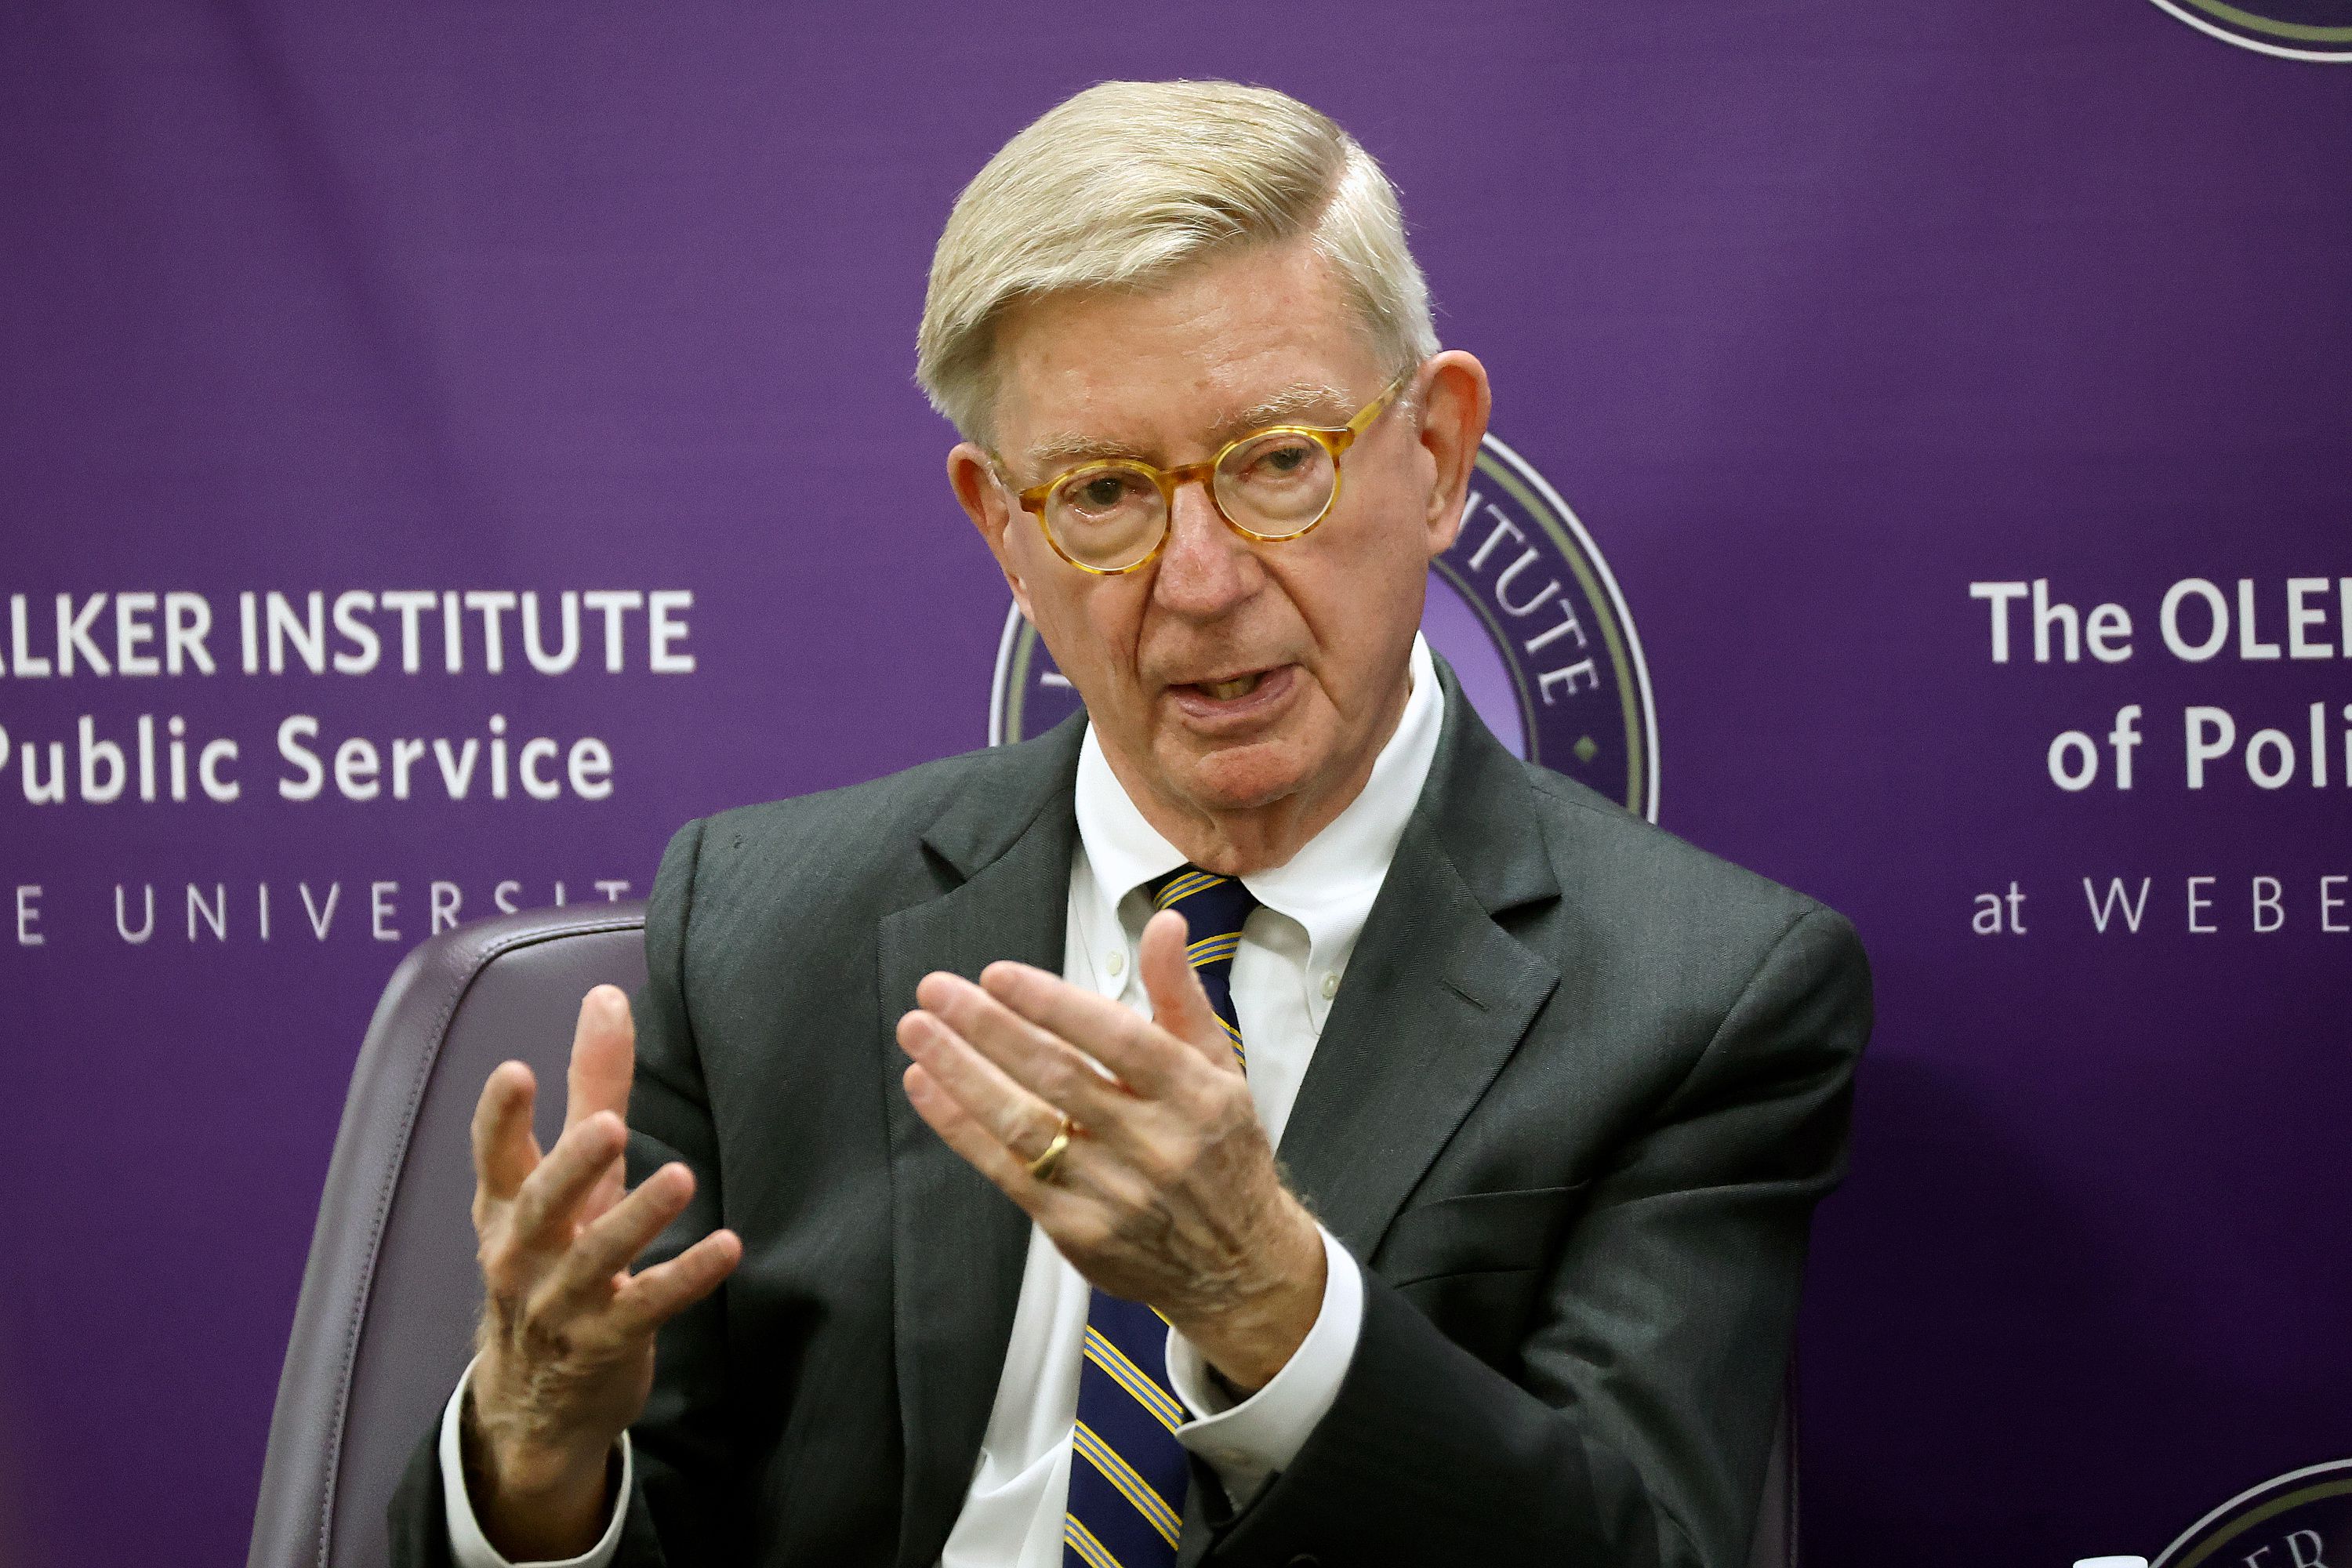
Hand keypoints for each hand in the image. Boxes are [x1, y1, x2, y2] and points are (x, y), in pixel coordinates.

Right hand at [463, 985, 742, 1559]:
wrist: (536, 1400)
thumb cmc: (558, 1257)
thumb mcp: (570, 1178)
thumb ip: (590, 1088)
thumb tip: (607, 996)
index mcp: (506, 1209)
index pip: (494, 1158)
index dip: (499, 1118)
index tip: (513, 1070)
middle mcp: (525, 1254)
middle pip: (540, 1207)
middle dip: (571, 1166)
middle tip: (608, 1127)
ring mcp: (562, 1303)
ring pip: (597, 1259)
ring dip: (638, 1220)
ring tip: (682, 1179)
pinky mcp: (607, 1342)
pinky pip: (648, 1307)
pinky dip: (687, 1278)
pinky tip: (729, 1248)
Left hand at [895, 911, 1324, 1390]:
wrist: (1237, 1265)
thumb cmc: (1220, 1150)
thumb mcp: (1219, 1068)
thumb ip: (1180, 995)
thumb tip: (1163, 924)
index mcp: (1196, 1095)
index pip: (1118, 1039)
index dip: (1054, 1005)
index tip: (998, 974)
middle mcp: (1156, 1144)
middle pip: (1059, 1077)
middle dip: (989, 1028)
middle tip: (937, 989)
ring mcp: (1114, 1192)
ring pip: (1024, 1125)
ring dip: (961, 1074)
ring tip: (918, 1031)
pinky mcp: (1077, 1230)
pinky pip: (1007, 1171)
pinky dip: (961, 1127)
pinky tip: (926, 1087)